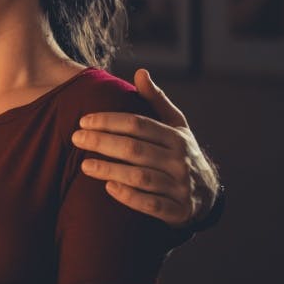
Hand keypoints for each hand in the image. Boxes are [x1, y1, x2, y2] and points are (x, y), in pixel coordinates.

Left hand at [74, 69, 220, 227]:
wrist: (206, 195)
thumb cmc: (179, 154)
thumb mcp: (175, 126)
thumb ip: (156, 101)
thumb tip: (140, 72)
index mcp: (176, 137)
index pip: (138, 125)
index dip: (109, 121)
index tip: (83, 120)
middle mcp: (179, 161)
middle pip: (135, 149)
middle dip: (102, 142)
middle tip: (76, 139)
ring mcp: (179, 187)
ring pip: (141, 177)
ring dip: (110, 170)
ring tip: (84, 165)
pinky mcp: (177, 211)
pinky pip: (151, 205)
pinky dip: (129, 196)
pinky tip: (108, 188)